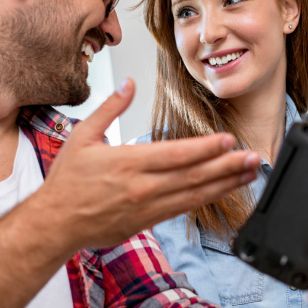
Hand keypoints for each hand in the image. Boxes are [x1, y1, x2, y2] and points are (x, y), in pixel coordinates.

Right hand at [28, 78, 260, 250]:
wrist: (55, 223)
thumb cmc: (68, 181)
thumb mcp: (83, 136)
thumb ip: (110, 108)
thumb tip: (129, 84)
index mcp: (128, 162)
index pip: (176, 155)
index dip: (205, 149)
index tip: (228, 140)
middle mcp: (142, 187)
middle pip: (193, 176)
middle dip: (227, 166)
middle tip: (252, 158)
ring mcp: (147, 207)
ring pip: (194, 195)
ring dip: (225, 184)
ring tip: (249, 174)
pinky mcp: (148, 222)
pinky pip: (184, 209)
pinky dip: (208, 199)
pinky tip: (225, 190)